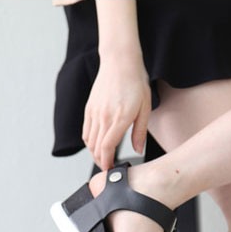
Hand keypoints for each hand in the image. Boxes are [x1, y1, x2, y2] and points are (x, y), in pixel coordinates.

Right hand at [82, 55, 150, 169]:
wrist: (119, 61)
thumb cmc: (135, 82)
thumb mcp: (145, 108)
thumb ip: (140, 131)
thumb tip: (138, 149)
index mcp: (119, 118)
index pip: (107, 148)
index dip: (107, 162)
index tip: (110, 169)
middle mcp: (103, 117)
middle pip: (96, 148)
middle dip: (101, 161)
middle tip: (108, 167)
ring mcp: (94, 113)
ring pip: (89, 142)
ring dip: (94, 153)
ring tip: (103, 158)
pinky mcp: (89, 109)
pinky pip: (86, 131)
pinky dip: (89, 142)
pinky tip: (97, 144)